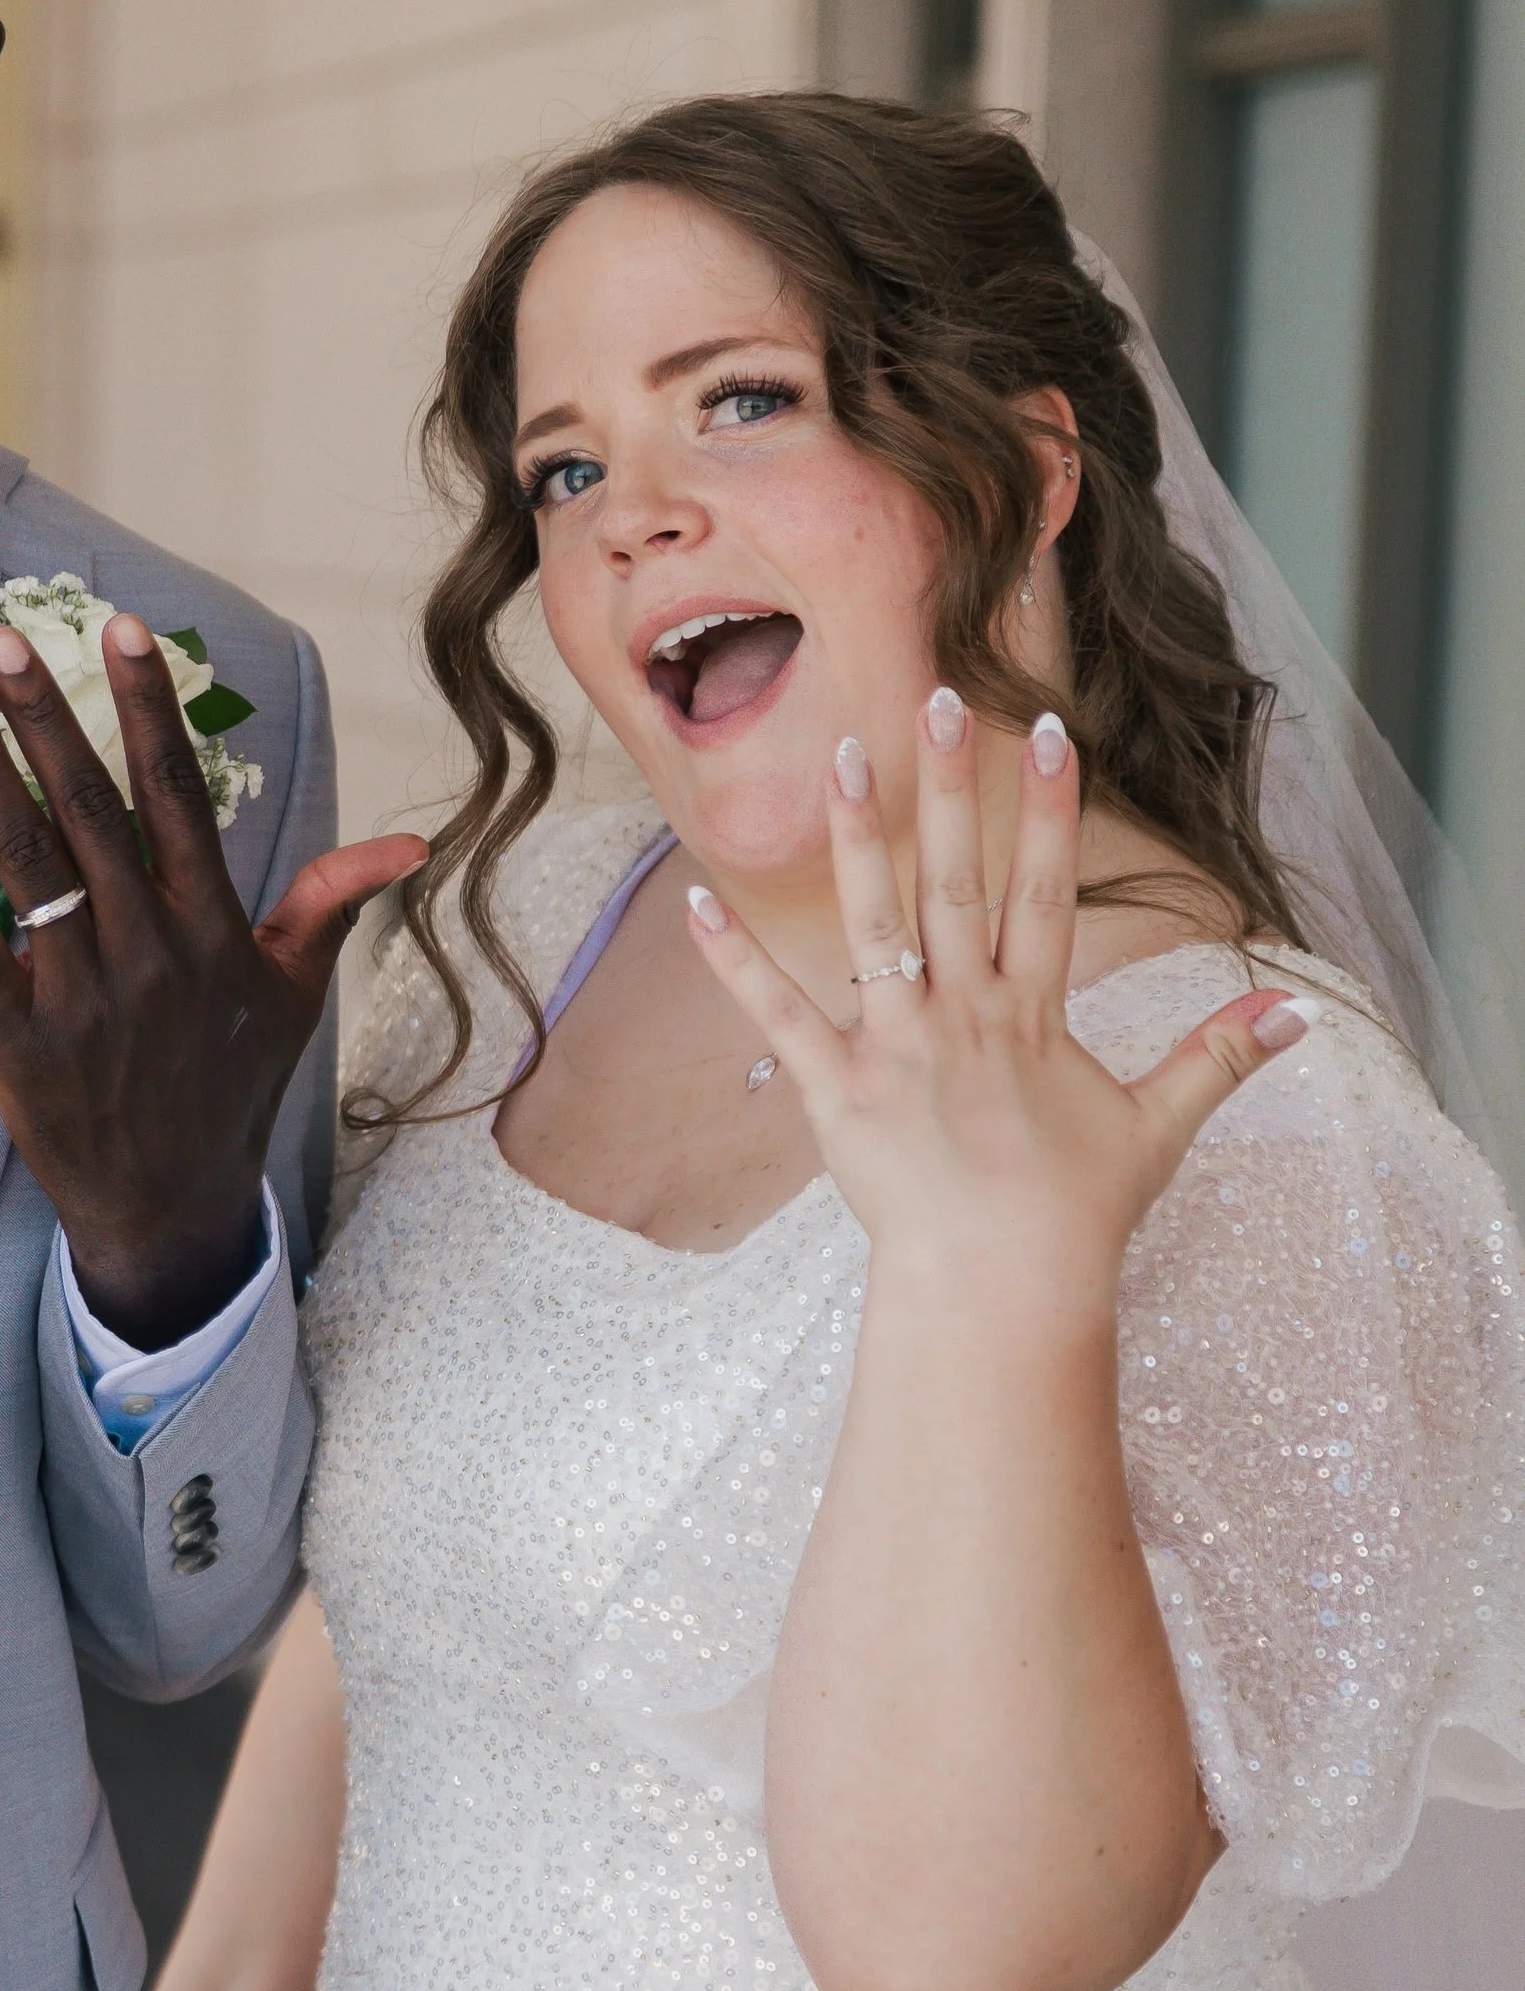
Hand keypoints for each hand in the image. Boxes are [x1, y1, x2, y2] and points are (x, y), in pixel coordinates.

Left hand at [0, 614, 423, 1348]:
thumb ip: (330, 907)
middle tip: (0, 639)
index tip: (122, 628)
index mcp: (211, 926)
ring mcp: (81, 992)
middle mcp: (148, 948)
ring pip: (28, 860)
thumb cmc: (230, 1089)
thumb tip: (405, 847)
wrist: (174, 1205)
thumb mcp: (294, 997)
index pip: (177, 795)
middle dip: (44, 717)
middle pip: (90, 809)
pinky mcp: (20, 1037)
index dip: (149, 708)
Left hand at [685, 689, 1313, 1318]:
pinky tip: (694, 903)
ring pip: (872, 928)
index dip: (1050, 811)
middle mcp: (963, 1017)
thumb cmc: (1075, 1218)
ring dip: (855, 841)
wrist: (1000, 1291)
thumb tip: (1297, 1013)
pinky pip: (778, 1017)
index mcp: (1033, 1017)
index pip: (1045, 892)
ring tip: (839, 757)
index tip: (1050, 732)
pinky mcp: (834, 1093)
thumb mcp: (1156, 1129)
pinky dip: (735, 963)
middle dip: (952, 789)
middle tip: (938, 699)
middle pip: (957, 883)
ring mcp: (896, 1050)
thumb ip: (1217, 1058)